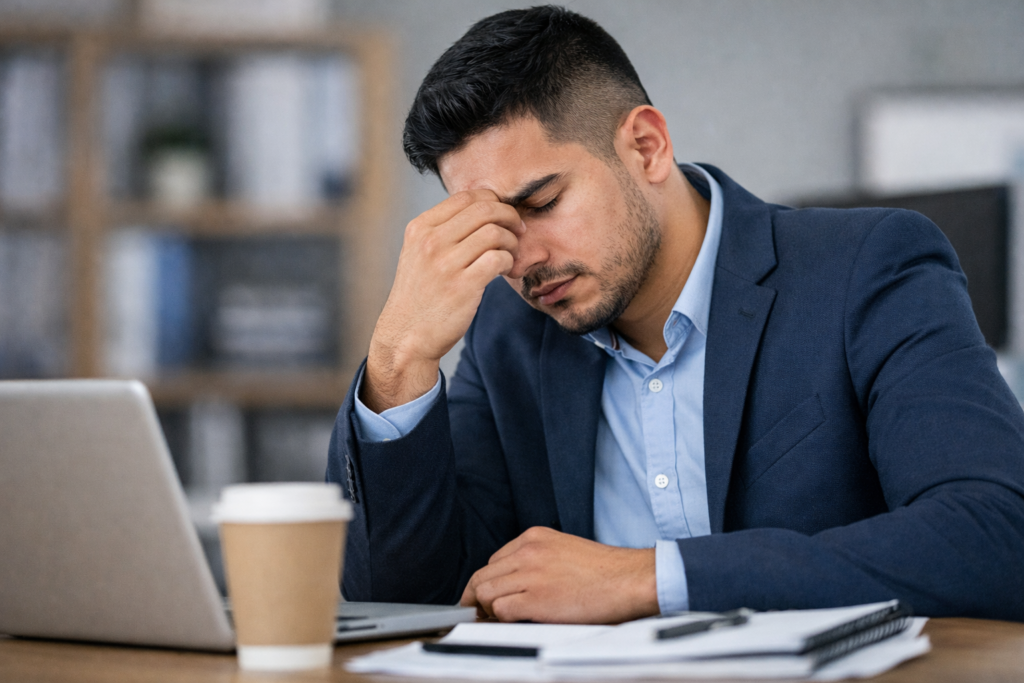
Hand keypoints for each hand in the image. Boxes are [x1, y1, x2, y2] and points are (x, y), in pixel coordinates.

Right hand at [362, 190, 522, 411]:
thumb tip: (484, 210)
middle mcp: (431, 241)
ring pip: (495, 232)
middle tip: (518, 230)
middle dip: (509, 216)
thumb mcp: (418, 254)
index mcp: (421, 228)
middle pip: (485, 209)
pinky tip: (505, 270)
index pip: (467, 196)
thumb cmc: (420, 295)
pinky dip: (509, 261)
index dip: (493, 201)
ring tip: (510, 254)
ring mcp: (446, 263)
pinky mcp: (463, 286)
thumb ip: (443, 231)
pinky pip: (498, 258)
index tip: (503, 215)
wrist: (406, 336)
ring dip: (511, 242)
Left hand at [460, 527, 658, 623]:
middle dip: (477, 598)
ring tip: (500, 621)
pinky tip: (514, 624)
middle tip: (481, 615)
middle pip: (482, 576)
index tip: (486, 598)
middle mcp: (528, 551)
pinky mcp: (535, 599)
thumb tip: (516, 584)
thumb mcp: (564, 551)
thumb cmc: (605, 572)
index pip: (493, 561)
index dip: (488, 583)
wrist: (630, 579)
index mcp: (534, 537)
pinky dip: (500, 621)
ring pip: (484, 593)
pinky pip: (500, 610)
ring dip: (488, 611)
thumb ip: (538, 561)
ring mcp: (530, 574)